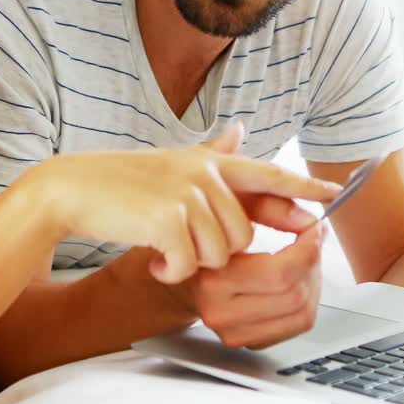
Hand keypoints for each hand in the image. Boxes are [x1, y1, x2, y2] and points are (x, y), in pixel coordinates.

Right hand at [25, 123, 341, 284]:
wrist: (71, 190)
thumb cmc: (119, 182)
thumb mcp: (171, 163)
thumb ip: (211, 154)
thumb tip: (241, 131)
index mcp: (208, 161)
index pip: (267, 173)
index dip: (302, 187)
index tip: (333, 195)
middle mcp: (204, 174)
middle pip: (243, 234)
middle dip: (215, 251)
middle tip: (180, 244)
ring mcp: (187, 195)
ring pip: (220, 253)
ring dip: (192, 262)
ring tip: (163, 248)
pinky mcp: (168, 219)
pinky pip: (190, 264)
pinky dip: (171, 271)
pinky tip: (152, 260)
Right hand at [171, 210, 326, 349]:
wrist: (180, 273)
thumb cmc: (204, 238)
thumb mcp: (230, 209)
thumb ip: (271, 207)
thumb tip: (309, 219)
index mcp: (213, 279)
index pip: (280, 272)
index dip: (308, 248)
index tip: (314, 228)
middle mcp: (220, 312)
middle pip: (294, 295)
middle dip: (313, 263)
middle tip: (313, 241)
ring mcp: (233, 332)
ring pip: (301, 314)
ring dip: (313, 282)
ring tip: (306, 260)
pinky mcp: (247, 341)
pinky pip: (296, 327)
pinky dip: (307, 301)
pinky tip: (298, 281)